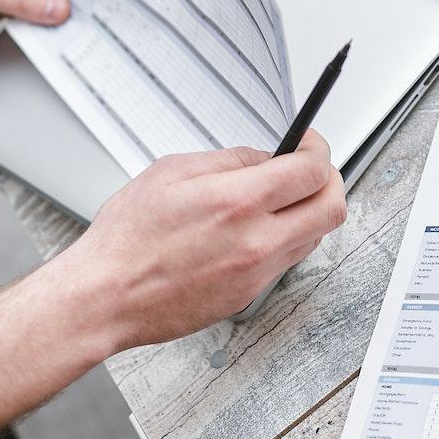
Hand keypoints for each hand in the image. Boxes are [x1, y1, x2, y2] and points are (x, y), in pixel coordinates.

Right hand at [61, 130, 346, 352]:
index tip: (308, 143)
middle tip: (311, 168)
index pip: (312, 170)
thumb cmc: (127, 238)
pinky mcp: (248, 295)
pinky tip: (257, 227)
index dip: (318, 149)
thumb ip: (229, 161)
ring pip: (315, 235)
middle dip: (329, 180)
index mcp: (238, 202)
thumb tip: (265, 158)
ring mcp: (257, 274)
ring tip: (280, 197)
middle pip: (332, 208)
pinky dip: (286, 236)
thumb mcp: (172, 172)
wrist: (107, 296)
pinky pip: (287, 259)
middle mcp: (257, 241)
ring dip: (308, 210)